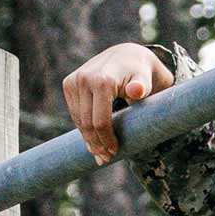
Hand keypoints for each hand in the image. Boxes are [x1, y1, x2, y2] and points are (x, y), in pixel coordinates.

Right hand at [61, 43, 172, 164]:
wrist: (127, 56)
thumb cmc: (141, 72)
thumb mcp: (146, 79)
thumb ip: (142, 87)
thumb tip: (137, 91)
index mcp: (101, 80)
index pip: (100, 120)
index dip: (106, 140)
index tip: (114, 153)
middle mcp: (84, 79)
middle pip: (86, 122)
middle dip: (96, 144)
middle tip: (106, 159)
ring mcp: (74, 81)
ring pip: (78, 119)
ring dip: (88, 139)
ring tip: (100, 153)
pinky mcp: (68, 83)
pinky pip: (74, 112)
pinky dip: (82, 127)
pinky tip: (92, 139)